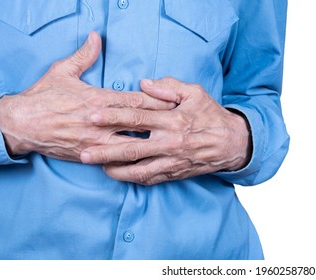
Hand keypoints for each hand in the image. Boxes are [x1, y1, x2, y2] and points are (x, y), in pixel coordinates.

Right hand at [0, 32, 174, 161]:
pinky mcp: (89, 155)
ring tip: (172, 147)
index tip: (177, 102)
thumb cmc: (42, 97)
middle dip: (162, 124)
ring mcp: (96, 141)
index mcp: (98, 100)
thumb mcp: (62, 71)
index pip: (136, 100)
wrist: (20, 124)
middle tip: (183, 126)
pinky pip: (116, 161)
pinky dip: (133, 162)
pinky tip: (148, 164)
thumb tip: (96, 36)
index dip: (159, 101)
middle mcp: (101, 122)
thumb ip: (84, 55)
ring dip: (151, 146)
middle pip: (139, 123)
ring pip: (131, 145)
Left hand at [80, 77, 251, 184]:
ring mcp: (171, 161)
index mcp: (173, 120)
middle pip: (131, 148)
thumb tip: (143, 83)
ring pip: (137, 169)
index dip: (113, 116)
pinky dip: (131, 178)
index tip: (92, 115)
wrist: (232, 143)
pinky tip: (116, 174)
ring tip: (95, 165)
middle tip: (83, 151)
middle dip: (105, 150)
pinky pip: (149, 179)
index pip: (137, 117)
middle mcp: (170, 143)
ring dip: (114, 169)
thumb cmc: (211, 115)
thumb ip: (169, 87)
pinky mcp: (174, 173)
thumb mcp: (195, 93)